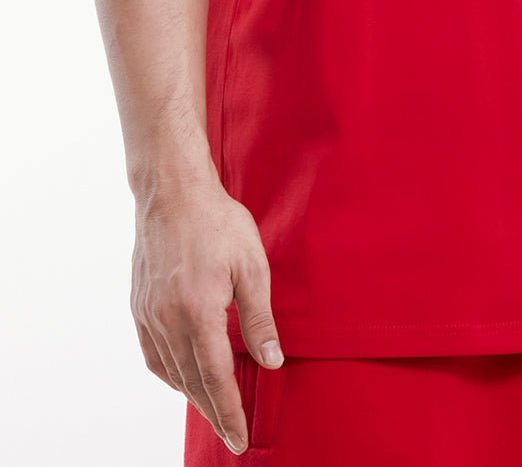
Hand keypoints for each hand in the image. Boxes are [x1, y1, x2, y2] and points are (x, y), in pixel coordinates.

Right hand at [130, 177, 284, 454]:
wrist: (172, 192)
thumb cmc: (218, 223)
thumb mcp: (252, 266)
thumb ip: (259, 318)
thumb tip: (271, 361)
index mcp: (199, 312)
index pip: (216, 379)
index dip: (229, 413)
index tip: (239, 440)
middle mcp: (168, 320)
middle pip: (192, 383)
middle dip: (213, 412)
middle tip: (230, 435)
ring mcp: (149, 315)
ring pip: (170, 372)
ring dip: (192, 395)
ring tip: (213, 409)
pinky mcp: (139, 306)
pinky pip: (152, 354)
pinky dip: (169, 373)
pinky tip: (183, 377)